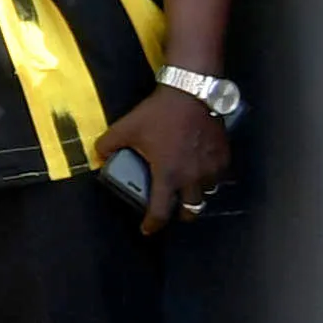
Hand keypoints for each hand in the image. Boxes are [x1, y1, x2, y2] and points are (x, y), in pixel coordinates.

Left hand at [96, 84, 233, 234]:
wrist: (191, 93)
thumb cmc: (158, 114)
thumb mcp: (125, 128)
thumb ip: (107, 145)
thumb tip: (99, 154)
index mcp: (168, 175)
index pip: (161, 211)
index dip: (153, 224)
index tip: (148, 229)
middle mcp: (193, 176)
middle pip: (191, 209)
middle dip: (181, 214)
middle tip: (172, 211)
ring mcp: (212, 167)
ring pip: (207, 193)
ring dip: (196, 196)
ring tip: (187, 191)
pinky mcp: (224, 155)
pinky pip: (219, 176)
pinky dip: (211, 180)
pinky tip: (202, 174)